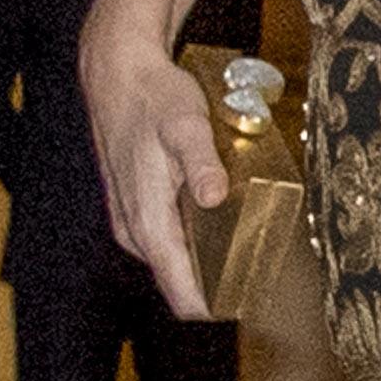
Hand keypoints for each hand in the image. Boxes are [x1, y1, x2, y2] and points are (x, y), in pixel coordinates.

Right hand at [83, 1, 227, 317]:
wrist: (117, 73)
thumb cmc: (153, 97)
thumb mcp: (185, 123)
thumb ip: (201, 161)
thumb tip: (214, 196)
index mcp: (147, 221)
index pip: (180, 291)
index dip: (214, 306)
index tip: (250, 305)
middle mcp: (135, 231)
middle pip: (180, 282)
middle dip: (219, 285)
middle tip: (263, 274)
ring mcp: (131, 221)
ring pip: (173, 263)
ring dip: (207, 264)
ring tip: (250, 252)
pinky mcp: (134, 208)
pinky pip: (167, 242)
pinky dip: (193, 244)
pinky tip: (221, 227)